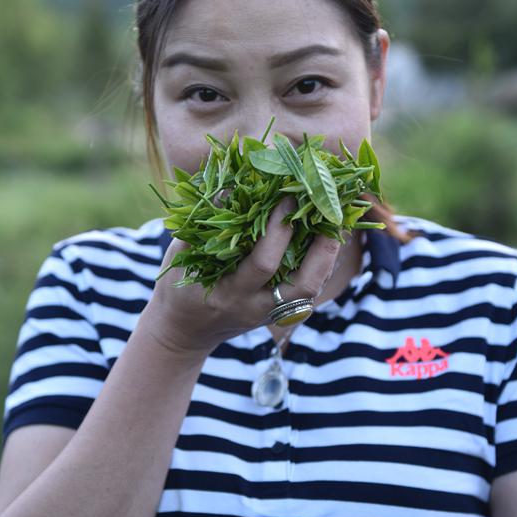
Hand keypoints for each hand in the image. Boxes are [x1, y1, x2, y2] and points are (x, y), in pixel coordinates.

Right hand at [141, 199, 340, 357]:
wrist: (185, 332)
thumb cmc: (180, 286)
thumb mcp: (182, 254)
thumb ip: (205, 224)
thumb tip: (234, 185)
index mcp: (228, 293)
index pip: (263, 263)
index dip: (279, 230)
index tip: (287, 196)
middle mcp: (255, 308)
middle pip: (302, 284)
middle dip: (320, 247)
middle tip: (329, 211)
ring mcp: (271, 315)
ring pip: (312, 290)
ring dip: (328, 255)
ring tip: (336, 222)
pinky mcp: (280, 314)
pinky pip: (309, 291)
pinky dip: (321, 263)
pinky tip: (326, 238)